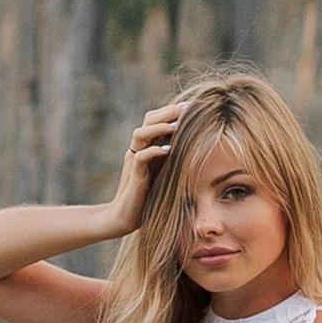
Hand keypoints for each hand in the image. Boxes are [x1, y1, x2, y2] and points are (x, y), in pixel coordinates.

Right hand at [100, 97, 186, 237]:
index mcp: (146, 146)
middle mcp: (138, 149)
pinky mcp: (134, 175)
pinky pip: (140, 157)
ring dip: (159, 127)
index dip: (172, 111)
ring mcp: (134, 160)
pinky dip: (154, 151)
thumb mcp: (164, 172)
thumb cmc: (148, 196)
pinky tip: (168, 150)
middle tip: (187, 108)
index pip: (156, 119)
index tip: (192, 106)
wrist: (125, 216)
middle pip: (148, 120)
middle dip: (167, 112)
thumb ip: (173, 158)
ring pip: (140, 134)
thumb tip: (196, 146)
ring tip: (177, 126)